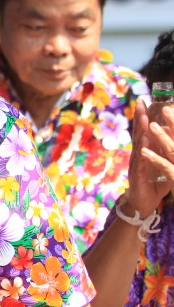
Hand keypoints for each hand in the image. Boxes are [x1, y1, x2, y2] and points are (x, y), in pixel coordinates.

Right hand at [124, 100, 173, 216]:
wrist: (144, 205)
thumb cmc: (154, 185)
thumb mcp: (164, 166)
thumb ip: (167, 154)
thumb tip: (173, 142)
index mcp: (145, 152)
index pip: (145, 131)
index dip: (145, 116)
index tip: (146, 101)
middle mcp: (139, 155)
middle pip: (139, 133)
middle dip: (140, 117)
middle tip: (141, 102)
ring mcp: (136, 164)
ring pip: (138, 144)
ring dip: (140, 130)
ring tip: (143, 117)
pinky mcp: (137, 175)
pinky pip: (140, 161)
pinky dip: (142, 150)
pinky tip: (144, 141)